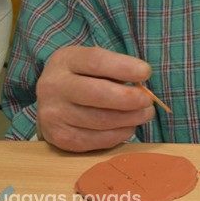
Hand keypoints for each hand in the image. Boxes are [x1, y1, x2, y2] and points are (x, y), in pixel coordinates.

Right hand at [36, 46, 154, 151]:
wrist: (51, 101)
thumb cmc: (82, 78)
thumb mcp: (91, 64)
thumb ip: (115, 71)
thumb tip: (142, 89)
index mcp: (65, 61)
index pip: (96, 61)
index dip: (124, 67)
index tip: (146, 72)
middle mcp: (53, 86)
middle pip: (97, 93)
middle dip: (129, 98)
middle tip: (148, 100)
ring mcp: (53, 114)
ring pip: (100, 120)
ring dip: (130, 118)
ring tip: (144, 114)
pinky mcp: (59, 138)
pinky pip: (96, 140)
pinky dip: (119, 134)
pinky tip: (128, 127)